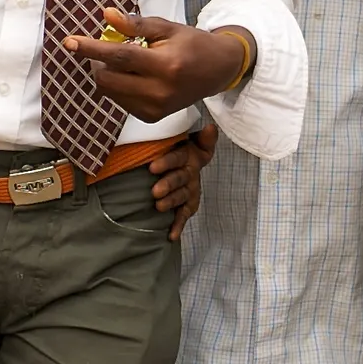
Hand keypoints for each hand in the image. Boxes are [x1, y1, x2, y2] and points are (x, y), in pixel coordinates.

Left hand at [67, 10, 245, 113]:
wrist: (217, 71)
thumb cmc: (192, 44)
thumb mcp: (167, 27)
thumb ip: (135, 24)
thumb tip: (106, 14)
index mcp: (166, 65)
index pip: (120, 57)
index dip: (92, 48)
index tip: (70, 42)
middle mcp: (159, 92)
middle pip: (108, 80)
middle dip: (98, 62)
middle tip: (107, 48)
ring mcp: (155, 109)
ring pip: (110, 92)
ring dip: (108, 74)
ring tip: (127, 61)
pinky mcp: (151, 117)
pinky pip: (119, 101)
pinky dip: (118, 86)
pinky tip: (134, 76)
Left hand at [149, 124, 217, 241]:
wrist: (189, 157)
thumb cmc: (185, 147)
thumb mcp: (192, 138)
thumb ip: (202, 136)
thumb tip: (211, 128)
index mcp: (190, 156)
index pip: (177, 158)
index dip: (166, 162)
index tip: (152, 167)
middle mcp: (192, 174)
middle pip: (180, 179)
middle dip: (168, 185)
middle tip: (154, 191)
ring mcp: (190, 190)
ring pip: (182, 197)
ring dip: (171, 202)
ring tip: (158, 206)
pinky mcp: (188, 203)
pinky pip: (185, 215)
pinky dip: (178, 226)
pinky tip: (171, 236)